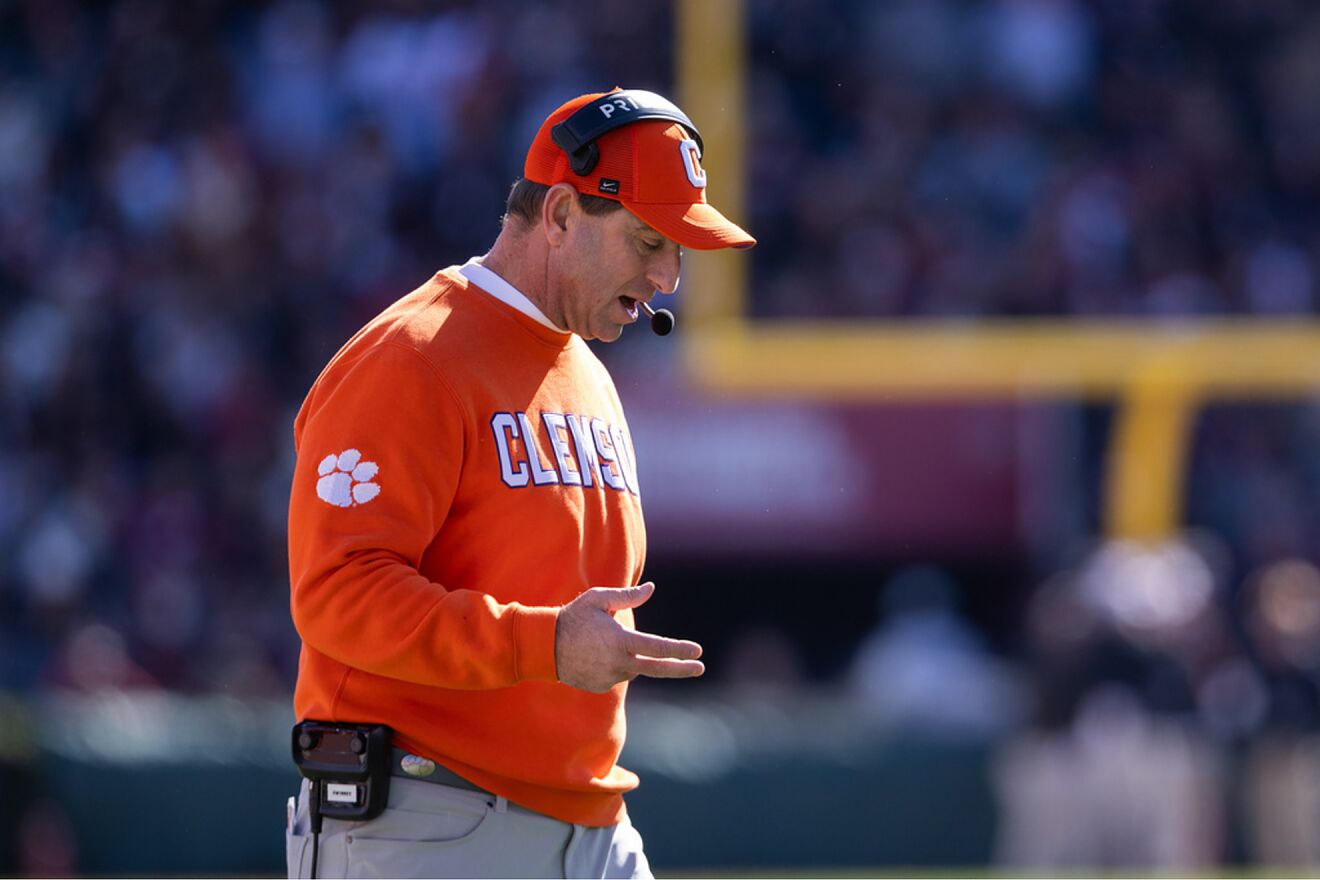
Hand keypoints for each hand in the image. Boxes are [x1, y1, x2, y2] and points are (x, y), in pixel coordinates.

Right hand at [555, 582, 704, 692]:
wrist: (544, 646)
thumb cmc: (573, 617)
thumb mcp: (598, 599)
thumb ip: (627, 596)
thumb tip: (651, 588)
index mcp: (619, 641)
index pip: (657, 647)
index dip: (679, 650)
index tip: (698, 651)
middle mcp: (617, 663)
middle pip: (656, 668)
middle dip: (681, 669)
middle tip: (701, 668)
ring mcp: (609, 677)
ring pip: (633, 669)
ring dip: (631, 658)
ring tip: (603, 642)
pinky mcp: (601, 687)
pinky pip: (617, 675)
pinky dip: (615, 665)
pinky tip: (596, 655)